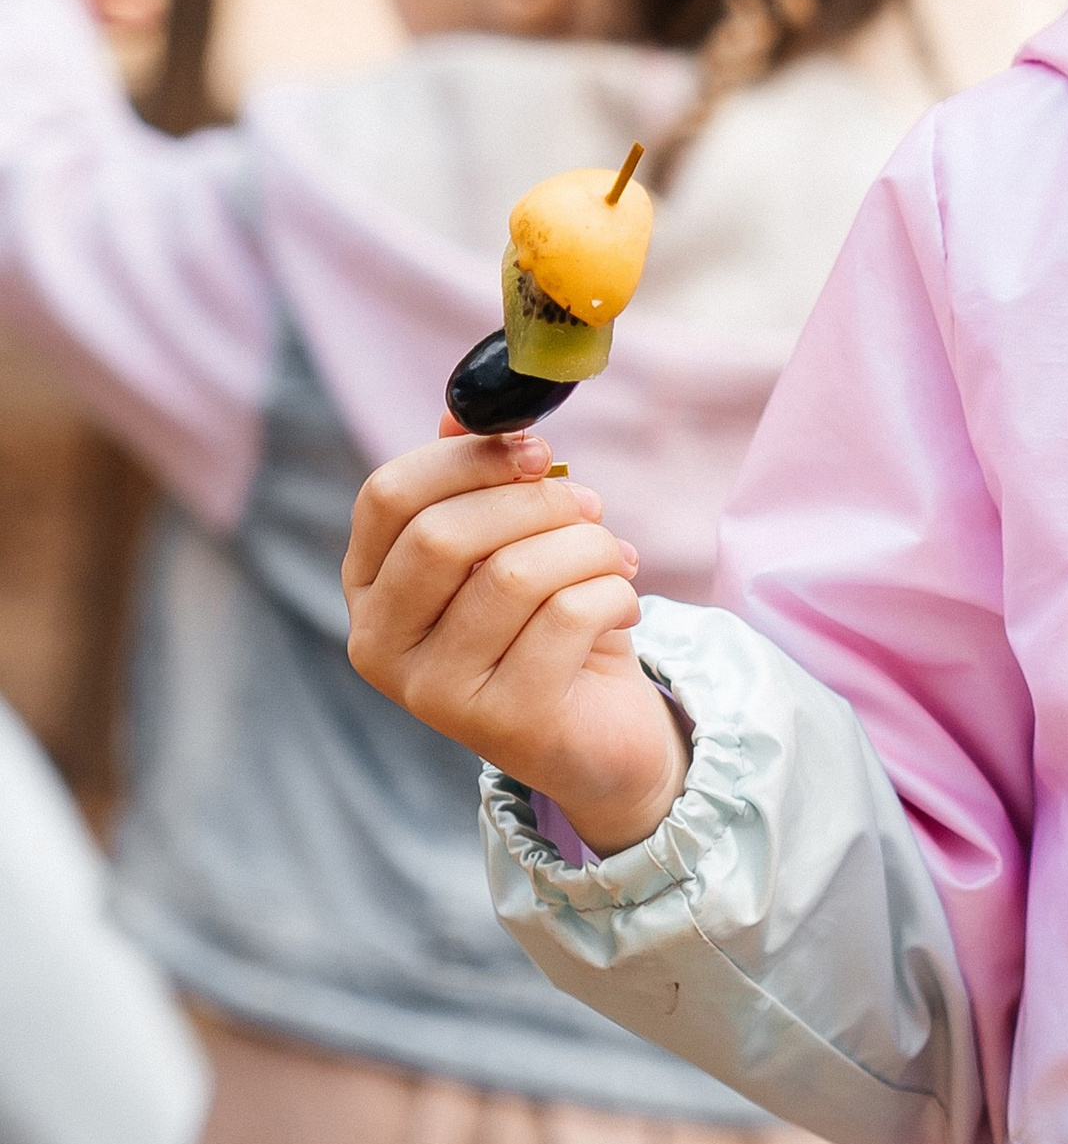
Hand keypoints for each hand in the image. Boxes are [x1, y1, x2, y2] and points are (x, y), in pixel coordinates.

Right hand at [344, 427, 690, 855]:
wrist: (600, 732)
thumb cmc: (549, 623)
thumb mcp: (513, 542)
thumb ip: (481, 478)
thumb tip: (465, 411)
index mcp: (368, 588)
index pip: (388, 497)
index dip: (468, 459)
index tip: (537, 449)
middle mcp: (380, 645)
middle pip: (444, 535)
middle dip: (535, 503)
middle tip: (589, 505)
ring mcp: (434, 694)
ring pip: (513, 575)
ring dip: (587, 548)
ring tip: (615, 560)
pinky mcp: (503, 724)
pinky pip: (567, 619)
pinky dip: (613, 595)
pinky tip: (623, 606)